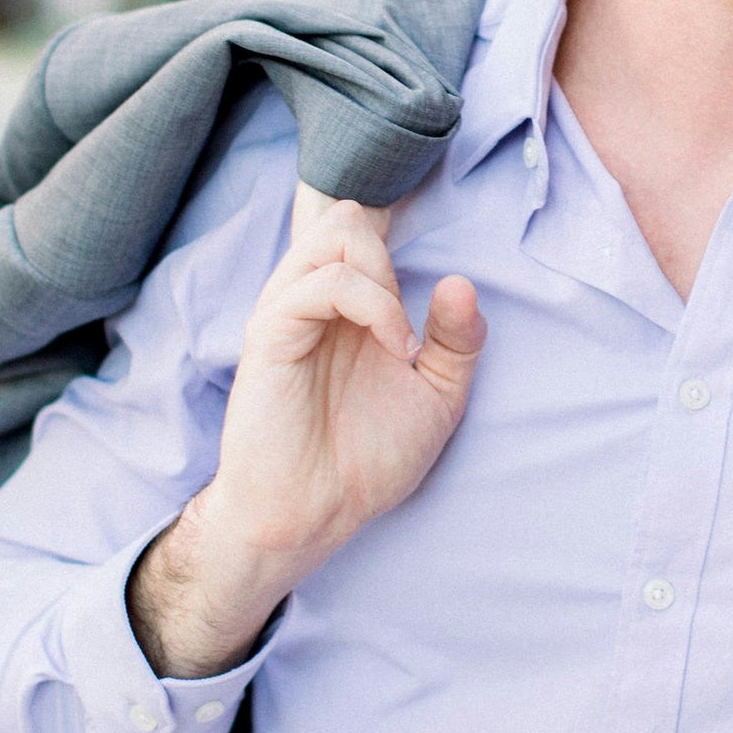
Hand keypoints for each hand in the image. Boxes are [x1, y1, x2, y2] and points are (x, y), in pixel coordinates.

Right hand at [128, 190, 484, 677]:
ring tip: (401, 342)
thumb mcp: (437, 398)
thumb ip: (458, 342)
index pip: (362, 225)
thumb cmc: (365, 460)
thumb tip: (461, 283)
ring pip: (335, 233)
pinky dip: (372, 305)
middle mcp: (313, 299)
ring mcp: (288, 312)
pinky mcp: (270, 335)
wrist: (314, 516)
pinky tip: (395, 348)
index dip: (398, 227)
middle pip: (349, 216)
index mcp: (345, 306)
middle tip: (407, 329)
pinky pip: (321, 284)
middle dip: (392, 256)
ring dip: (383, 278)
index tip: (431, 279)